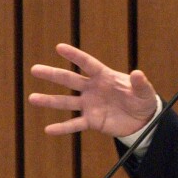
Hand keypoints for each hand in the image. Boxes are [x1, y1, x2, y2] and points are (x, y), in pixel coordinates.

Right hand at [29, 43, 157, 137]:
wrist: (141, 120)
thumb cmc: (142, 100)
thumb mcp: (145, 92)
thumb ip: (140, 83)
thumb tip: (137, 74)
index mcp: (104, 76)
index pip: (87, 63)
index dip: (74, 55)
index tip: (59, 47)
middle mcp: (92, 88)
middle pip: (69, 79)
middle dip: (52, 74)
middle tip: (34, 69)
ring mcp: (89, 104)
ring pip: (66, 102)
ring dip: (49, 100)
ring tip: (32, 98)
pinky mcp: (91, 121)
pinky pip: (75, 124)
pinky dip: (62, 128)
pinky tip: (48, 130)